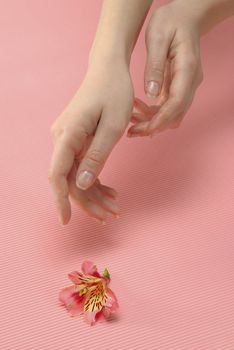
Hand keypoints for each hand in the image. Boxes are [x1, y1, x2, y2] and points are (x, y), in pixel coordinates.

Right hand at [48, 60, 133, 224]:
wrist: (109, 70)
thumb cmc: (114, 92)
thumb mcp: (113, 125)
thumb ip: (97, 155)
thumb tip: (80, 184)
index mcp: (68, 134)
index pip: (57, 175)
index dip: (61, 200)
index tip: (66, 221)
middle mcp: (62, 138)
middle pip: (69, 179)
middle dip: (89, 201)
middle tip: (111, 215)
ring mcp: (68, 139)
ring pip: (76, 176)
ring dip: (94, 194)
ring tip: (114, 206)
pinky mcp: (76, 140)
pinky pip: (81, 166)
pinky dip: (95, 181)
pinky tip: (109, 191)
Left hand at [127, 0, 203, 136]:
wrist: (186, 17)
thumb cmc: (171, 22)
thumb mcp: (157, 37)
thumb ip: (154, 66)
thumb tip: (151, 94)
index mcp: (187, 70)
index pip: (176, 104)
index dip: (159, 121)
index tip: (142, 130)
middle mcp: (190, 82)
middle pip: (175, 115)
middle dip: (153, 127)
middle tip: (131, 131)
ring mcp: (186, 86)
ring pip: (172, 115)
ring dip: (152, 121)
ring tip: (130, 118)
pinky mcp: (179, 87)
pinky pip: (168, 107)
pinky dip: (153, 113)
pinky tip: (137, 107)